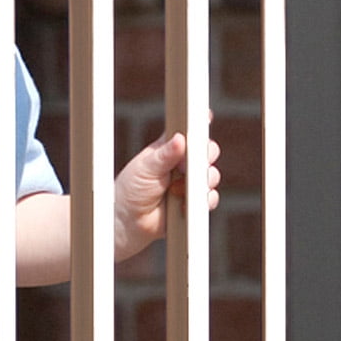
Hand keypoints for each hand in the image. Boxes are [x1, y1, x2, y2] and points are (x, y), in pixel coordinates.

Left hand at [113, 126, 221, 262]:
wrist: (129, 222)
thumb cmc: (132, 189)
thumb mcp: (145, 168)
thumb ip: (165, 154)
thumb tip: (180, 139)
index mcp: (170, 148)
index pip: (189, 131)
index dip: (199, 124)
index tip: (206, 118)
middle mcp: (183, 163)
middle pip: (207, 150)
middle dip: (205, 154)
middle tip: (190, 162)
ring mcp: (191, 182)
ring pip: (212, 174)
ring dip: (201, 180)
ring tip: (178, 188)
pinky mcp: (195, 202)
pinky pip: (210, 198)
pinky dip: (201, 200)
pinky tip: (184, 204)